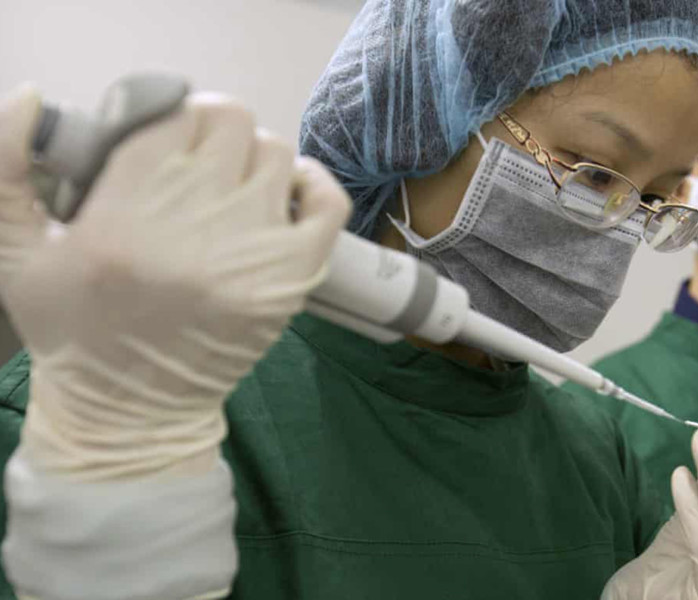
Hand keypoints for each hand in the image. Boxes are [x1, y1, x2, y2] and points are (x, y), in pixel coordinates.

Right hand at [0, 84, 350, 480]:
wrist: (132, 413)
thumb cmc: (71, 330)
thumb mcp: (13, 250)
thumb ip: (6, 165)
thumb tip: (30, 96)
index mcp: (124, 213)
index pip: (171, 113)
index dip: (165, 119)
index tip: (157, 144)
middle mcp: (197, 225)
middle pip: (230, 123)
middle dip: (207, 135)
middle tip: (192, 166)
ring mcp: (255, 252)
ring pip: (276, 152)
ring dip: (252, 161)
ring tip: (229, 190)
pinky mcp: (293, 278)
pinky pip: (327, 201)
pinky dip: (312, 185)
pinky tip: (284, 195)